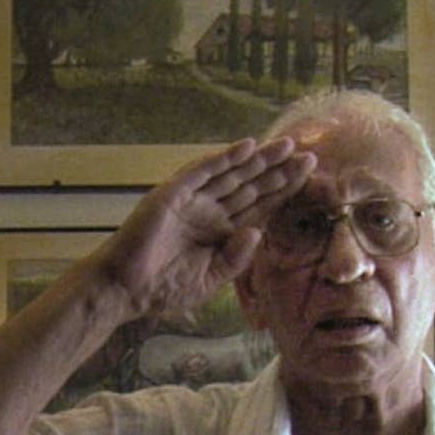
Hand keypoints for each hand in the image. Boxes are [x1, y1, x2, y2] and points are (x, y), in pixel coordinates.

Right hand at [105, 136, 315, 320]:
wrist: (126, 289)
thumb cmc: (163, 289)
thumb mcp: (210, 279)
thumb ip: (236, 258)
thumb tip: (258, 231)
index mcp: (220, 233)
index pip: (258, 208)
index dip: (282, 193)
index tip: (308, 181)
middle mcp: (209, 212)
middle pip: (251, 187)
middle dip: (278, 172)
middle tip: (309, 155)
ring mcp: (191, 200)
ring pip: (232, 175)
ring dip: (258, 160)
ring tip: (286, 145)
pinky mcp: (173, 194)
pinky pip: (202, 171)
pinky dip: (223, 158)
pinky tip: (247, 147)